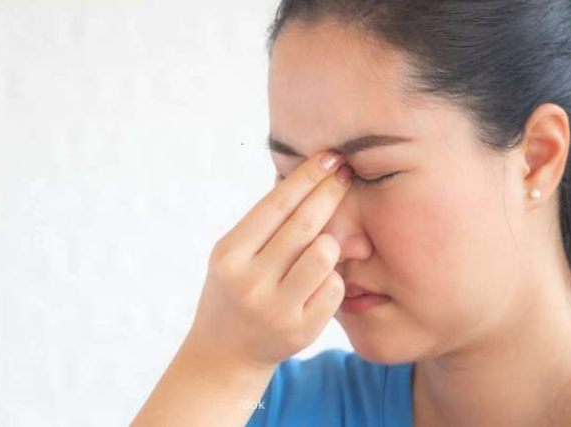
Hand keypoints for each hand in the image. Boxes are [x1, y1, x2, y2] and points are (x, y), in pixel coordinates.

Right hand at [184, 151, 352, 370]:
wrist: (224, 352)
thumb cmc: (233, 290)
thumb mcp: (233, 254)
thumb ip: (264, 225)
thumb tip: (309, 177)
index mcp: (229, 255)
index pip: (275, 205)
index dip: (307, 177)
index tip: (330, 156)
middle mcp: (249, 281)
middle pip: (305, 225)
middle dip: (331, 192)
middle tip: (346, 173)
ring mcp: (276, 309)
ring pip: (325, 255)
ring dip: (331, 244)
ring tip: (321, 248)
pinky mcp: (300, 331)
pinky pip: (335, 288)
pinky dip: (332, 278)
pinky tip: (318, 282)